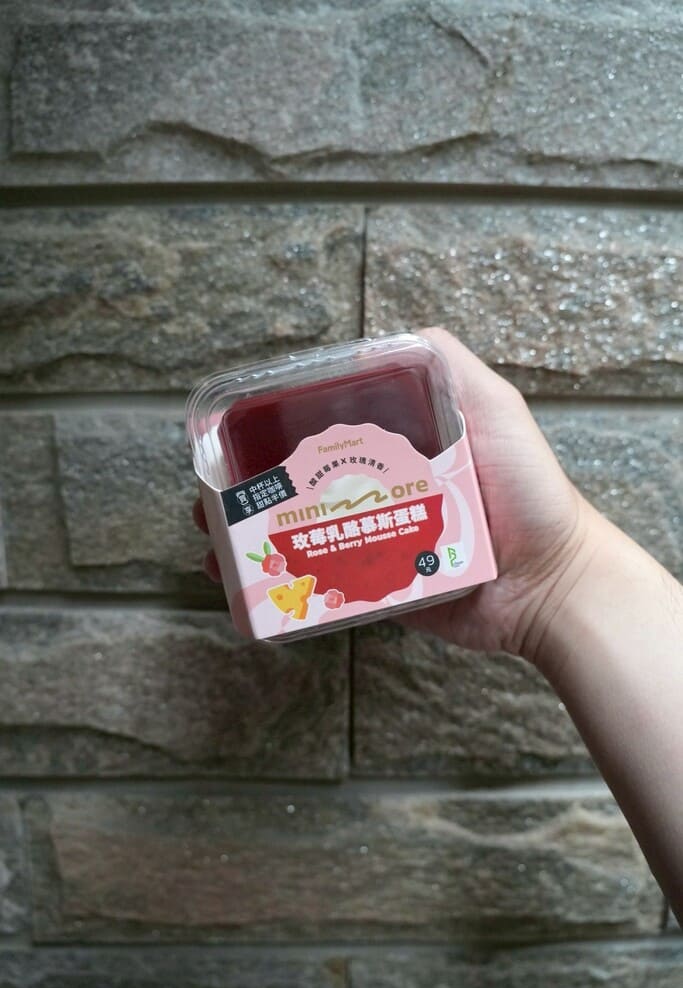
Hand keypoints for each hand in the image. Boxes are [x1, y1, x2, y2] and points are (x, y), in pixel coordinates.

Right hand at [192, 325, 598, 657]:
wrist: (551, 582)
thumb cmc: (528, 490)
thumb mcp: (494, 407)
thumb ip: (447, 365)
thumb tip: (376, 338)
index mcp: (396, 446)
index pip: (322, 430)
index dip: (273, 430)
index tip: (233, 434)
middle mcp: (379, 490)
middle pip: (300, 484)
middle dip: (248, 488)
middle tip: (210, 495)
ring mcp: (376, 540)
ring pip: (301, 534)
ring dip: (252, 536)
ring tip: (213, 539)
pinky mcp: (379, 588)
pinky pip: (324, 583)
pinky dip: (282, 584)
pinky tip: (245, 585)